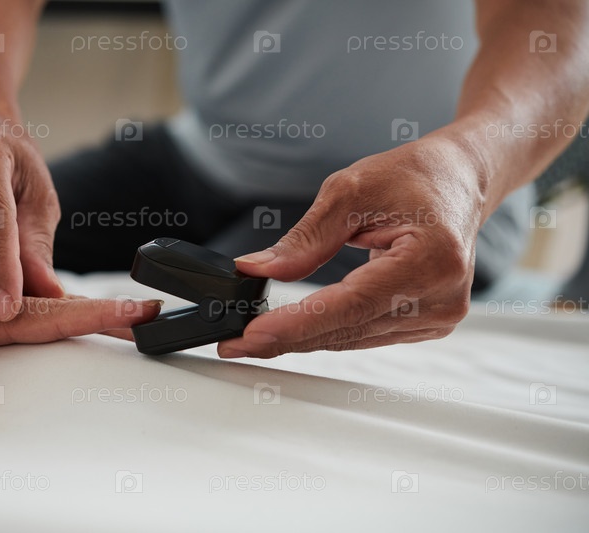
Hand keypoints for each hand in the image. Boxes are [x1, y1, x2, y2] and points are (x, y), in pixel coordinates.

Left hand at [0, 264, 160, 421]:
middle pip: (55, 303)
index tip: (135, 313)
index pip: (43, 313)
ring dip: (83, 307)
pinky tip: (69, 312)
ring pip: (42, 299)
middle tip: (144, 312)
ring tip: (121, 314)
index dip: (92, 314)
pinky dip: (55, 306)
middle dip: (101, 309)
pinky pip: (24, 302)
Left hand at [219, 137, 483, 356]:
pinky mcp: (427, 323)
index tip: (251, 335)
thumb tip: (257, 270)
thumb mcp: (350, 191)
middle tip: (234, 342)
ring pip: (351, 338)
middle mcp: (441, 297)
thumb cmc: (414, 176)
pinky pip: (364, 334)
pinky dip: (327, 331)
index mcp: (431, 259)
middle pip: (347, 329)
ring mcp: (438, 316)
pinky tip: (294, 329)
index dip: (297, 324)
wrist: (459, 180)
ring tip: (252, 337)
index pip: (351, 304)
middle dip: (285, 337)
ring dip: (301, 339)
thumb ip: (304, 239)